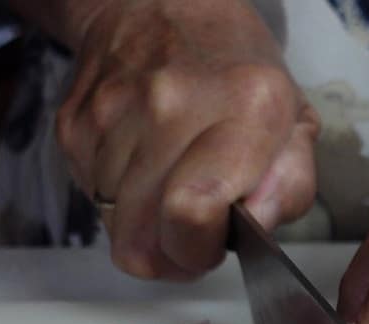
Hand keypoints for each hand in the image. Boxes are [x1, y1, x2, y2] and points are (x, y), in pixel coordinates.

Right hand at [56, 0, 318, 278]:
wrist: (156, 5)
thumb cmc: (235, 69)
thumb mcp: (294, 119)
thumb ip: (292, 183)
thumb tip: (258, 225)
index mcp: (243, 106)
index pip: (193, 214)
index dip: (202, 251)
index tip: (217, 241)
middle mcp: (170, 106)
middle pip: (144, 240)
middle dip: (173, 254)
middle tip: (196, 231)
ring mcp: (113, 116)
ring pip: (114, 228)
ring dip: (146, 227)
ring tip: (172, 190)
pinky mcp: (74, 126)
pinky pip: (92, 200)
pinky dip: (120, 201)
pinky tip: (145, 169)